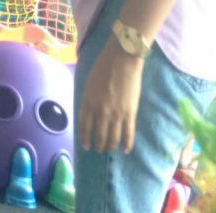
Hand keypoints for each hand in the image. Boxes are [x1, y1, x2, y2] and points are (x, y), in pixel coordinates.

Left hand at [79, 38, 144, 152]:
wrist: (122, 59)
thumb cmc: (103, 67)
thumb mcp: (89, 84)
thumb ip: (88, 100)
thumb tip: (90, 113)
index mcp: (88, 102)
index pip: (84, 126)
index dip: (85, 138)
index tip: (86, 146)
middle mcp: (101, 112)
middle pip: (99, 135)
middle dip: (99, 145)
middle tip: (99, 149)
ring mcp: (116, 115)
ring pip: (113, 138)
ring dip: (111, 146)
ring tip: (110, 150)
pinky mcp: (130, 114)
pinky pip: (128, 134)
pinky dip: (127, 144)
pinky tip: (125, 150)